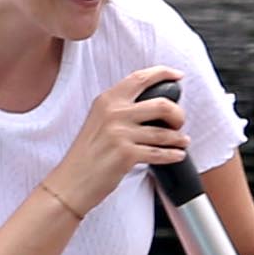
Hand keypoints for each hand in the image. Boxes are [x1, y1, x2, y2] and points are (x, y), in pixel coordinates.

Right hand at [54, 66, 190, 213]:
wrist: (71, 181)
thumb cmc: (86, 154)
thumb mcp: (98, 120)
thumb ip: (120, 109)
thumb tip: (152, 104)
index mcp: (107, 100)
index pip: (140, 78)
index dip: (163, 73)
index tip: (177, 75)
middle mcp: (114, 113)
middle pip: (161, 104)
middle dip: (177, 114)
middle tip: (179, 122)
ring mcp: (120, 134)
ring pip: (164, 132)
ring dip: (178, 138)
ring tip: (182, 141)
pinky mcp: (126, 155)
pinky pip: (159, 153)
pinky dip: (172, 155)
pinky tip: (177, 155)